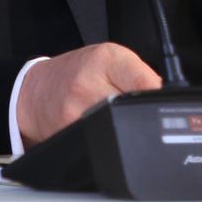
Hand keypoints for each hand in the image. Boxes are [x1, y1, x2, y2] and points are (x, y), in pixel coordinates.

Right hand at [16, 42, 161, 147]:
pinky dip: (109, 140)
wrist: (37, 91)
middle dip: (140, 114)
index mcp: (104, 60)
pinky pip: (103, 142)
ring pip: (120, 129)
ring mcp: (77, 113)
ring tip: (115, 116)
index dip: (157, 95)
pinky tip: (101, 128)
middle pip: (133, 109)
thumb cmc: (77, 71)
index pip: (143, 81)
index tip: (162, 101)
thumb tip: (164, 97)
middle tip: (134, 110)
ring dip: (126, 128)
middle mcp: (88, 85)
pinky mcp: (69, 136)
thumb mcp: (110, 58)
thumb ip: (140, 74)